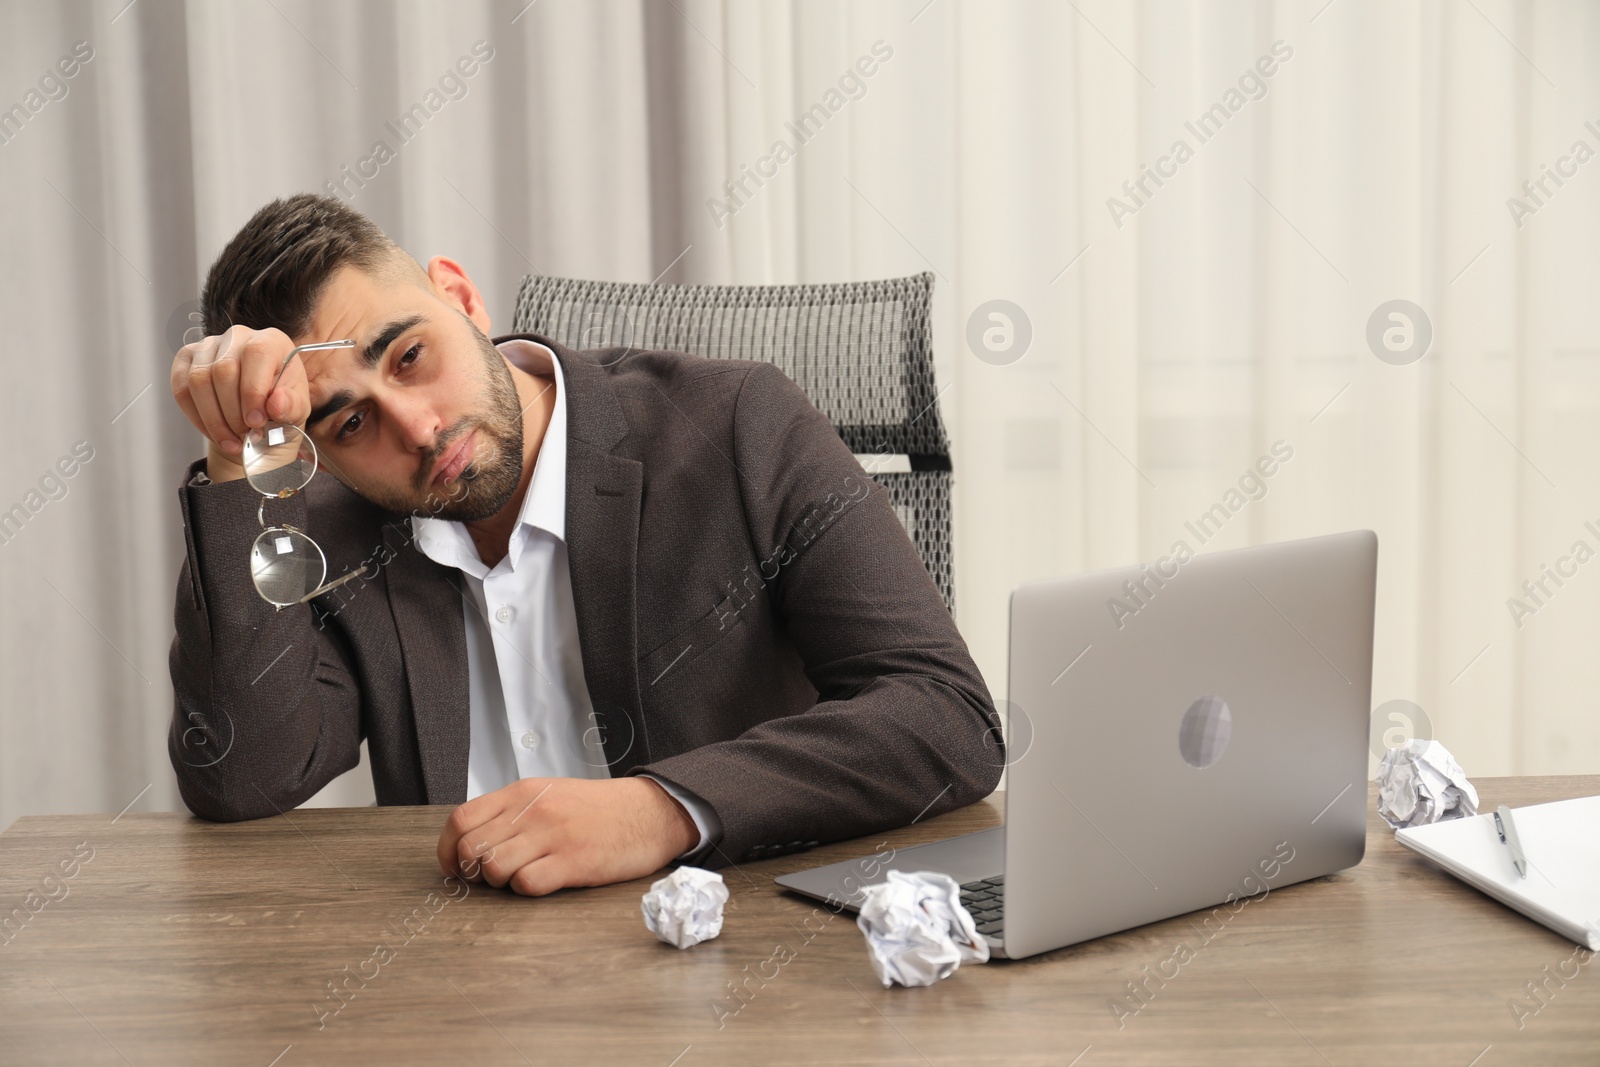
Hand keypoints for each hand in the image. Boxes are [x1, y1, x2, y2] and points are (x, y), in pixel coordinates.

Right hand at [170, 325, 305, 476]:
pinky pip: (181, 389)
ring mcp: (208, 346)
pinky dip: (197, 417)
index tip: (256, 422)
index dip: (253, 392)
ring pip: (198, 380)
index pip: (256, 354)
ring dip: (214, 418)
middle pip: (223, 370)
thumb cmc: (279, 404)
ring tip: (232, 440)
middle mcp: (237, 336)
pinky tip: (214, 433)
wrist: (258, 414)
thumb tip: (277, 401)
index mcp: (270, 340)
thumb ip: (292, 406)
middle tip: (245, 435)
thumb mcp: (296, 409)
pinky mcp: (186, 361)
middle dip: (233, 412)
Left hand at [436, 777, 699, 895]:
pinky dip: (527, 889)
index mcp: (522, 793)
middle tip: (492, 878)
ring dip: (499, 883)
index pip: (460, 820)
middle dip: (473, 872)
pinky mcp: (573, 862)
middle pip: (471, 848)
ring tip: (520, 878)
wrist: (649, 813)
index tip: (454, 867)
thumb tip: (473, 843)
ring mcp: (552, 836)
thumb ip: (512, 813)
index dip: (448, 851)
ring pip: (493, 868)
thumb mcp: (549, 795)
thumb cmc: (598, 809)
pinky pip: (527, 884)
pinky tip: (544, 881)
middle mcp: (532, 811)